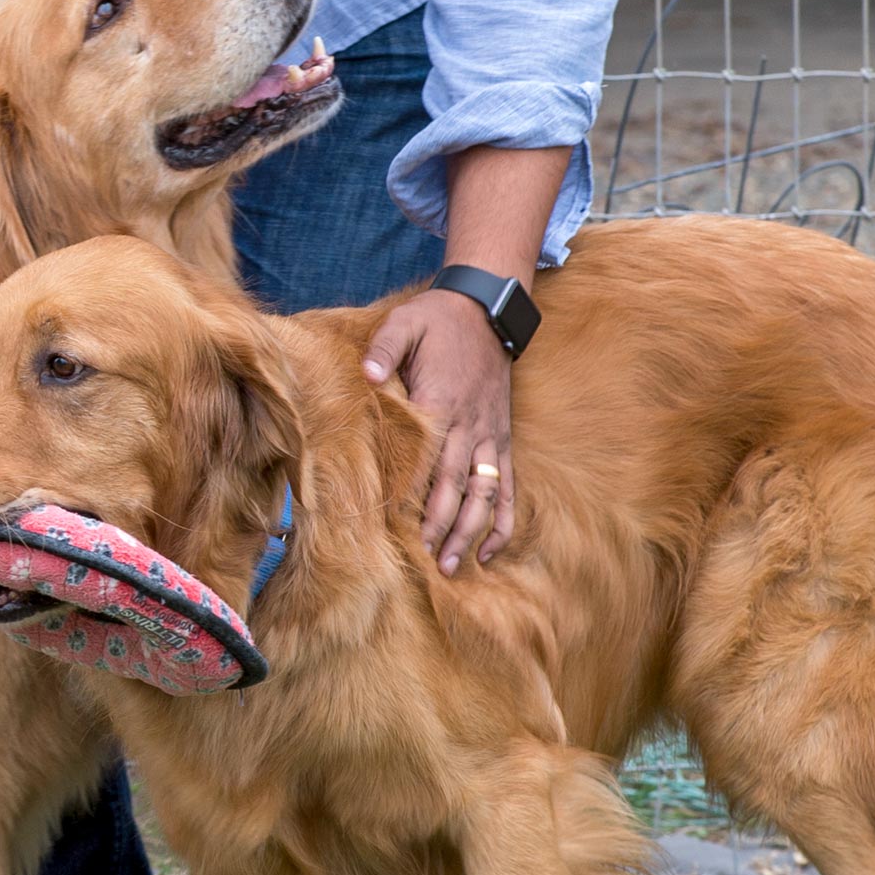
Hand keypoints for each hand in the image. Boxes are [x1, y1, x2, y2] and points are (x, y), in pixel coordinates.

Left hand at [361, 288, 515, 574]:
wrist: (487, 310)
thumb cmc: (438, 319)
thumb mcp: (406, 322)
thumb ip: (384, 348)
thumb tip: (367, 375)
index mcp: (441, 402)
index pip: (424, 457)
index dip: (411, 493)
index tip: (395, 526)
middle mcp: (469, 426)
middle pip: (455, 486)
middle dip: (441, 526)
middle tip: (426, 562)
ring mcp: (490, 436)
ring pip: (484, 494)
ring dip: (470, 532)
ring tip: (452, 565)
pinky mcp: (501, 440)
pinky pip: (507, 487)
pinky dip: (503, 520)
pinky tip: (491, 550)